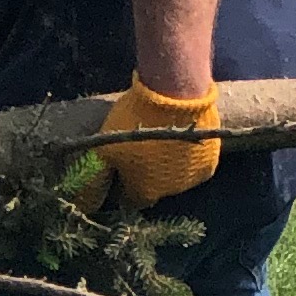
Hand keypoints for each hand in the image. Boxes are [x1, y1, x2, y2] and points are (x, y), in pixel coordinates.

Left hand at [95, 76, 223, 205]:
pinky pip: (193, 167)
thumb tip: (85, 199)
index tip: (120, 167)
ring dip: (168, 167)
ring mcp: (192, 180)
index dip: (122, 184)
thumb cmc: (135, 121)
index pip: (128, 200)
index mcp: (143, 192)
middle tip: (140, 150)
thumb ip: (97, 174)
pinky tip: (179, 141)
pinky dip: (186, 159)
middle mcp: (169, 193)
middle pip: (153, 188)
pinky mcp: (209, 165)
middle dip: (145, 174)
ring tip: (161, 142)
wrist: (176, 95)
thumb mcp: (104, 147)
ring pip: (175, 179)